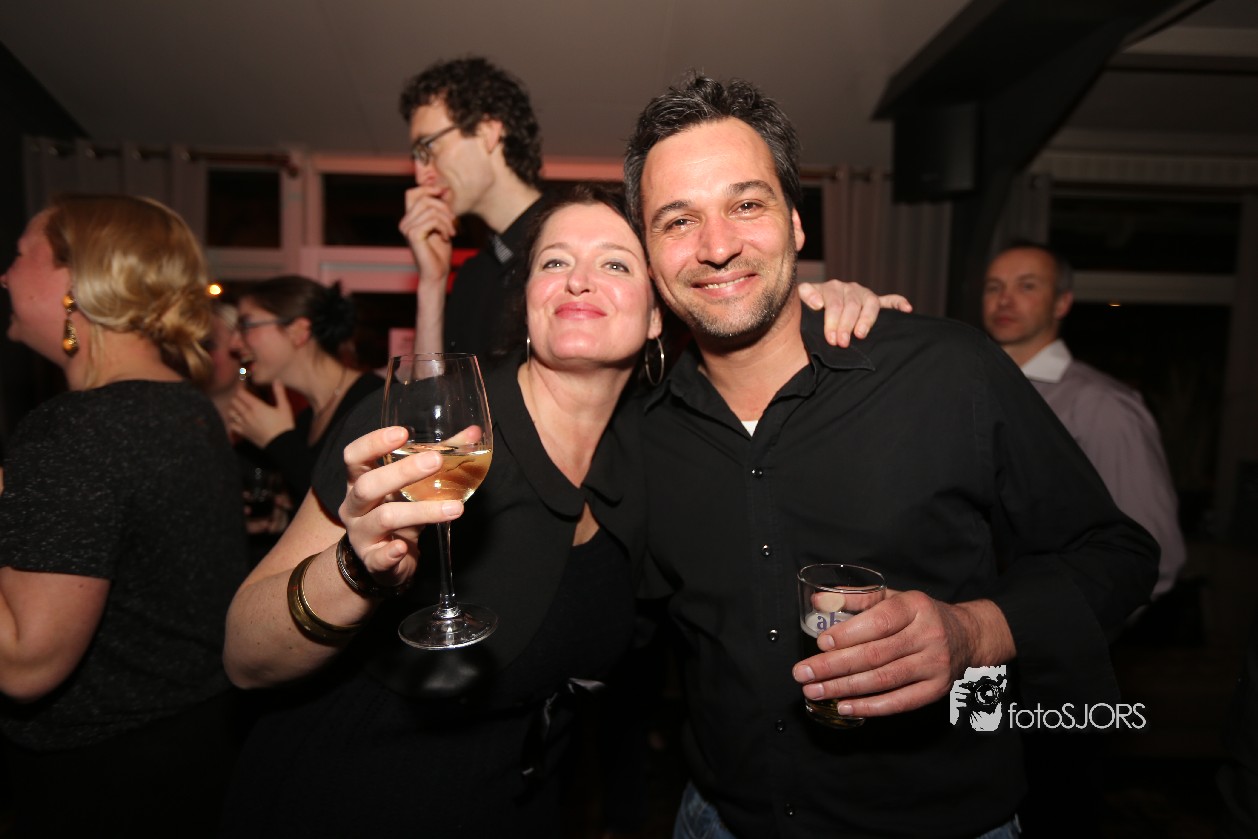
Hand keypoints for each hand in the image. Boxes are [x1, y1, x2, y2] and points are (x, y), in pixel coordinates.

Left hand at [228, 382, 294, 447]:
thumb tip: (277, 380)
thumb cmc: (284, 425)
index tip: (243, 385)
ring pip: (231, 412)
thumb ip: (279, 393)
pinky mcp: (244, 433)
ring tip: (239, 406)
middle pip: (234, 401)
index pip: (241, 393)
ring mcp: (244, 424)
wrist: (281, 444)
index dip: (240, 388)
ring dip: (234, 408)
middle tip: (243, 395)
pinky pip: (232, 425)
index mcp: (256, 406)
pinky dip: (233, 420)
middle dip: (237, 397)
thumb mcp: (285, 407)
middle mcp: (247, 414)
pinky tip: (237, 419)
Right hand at [337, 426, 463, 589]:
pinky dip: (391, 552)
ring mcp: (361, 534)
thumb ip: (438, 457)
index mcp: (360, 480)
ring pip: (383, 519)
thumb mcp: (414, 486)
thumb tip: (473, 433)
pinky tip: (403, 547)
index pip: (355, 456)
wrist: (383, 560)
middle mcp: (354, 506)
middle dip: (401, 472)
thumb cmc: (398, 511)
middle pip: (367, 485)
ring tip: (455, 508)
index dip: (373, 442)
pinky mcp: (372, 560)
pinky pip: (378, 557)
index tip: (402, 433)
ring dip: (421, 511)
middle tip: (435, 461)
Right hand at [399, 185, 456, 290]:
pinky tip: (446, 237)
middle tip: (454, 221)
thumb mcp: (442, 225)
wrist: (437, 272)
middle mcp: (405, 222)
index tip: (444, 193)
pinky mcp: (413, 235)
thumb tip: (445, 188)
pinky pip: (433, 220)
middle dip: (444, 207)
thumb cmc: (440, 251)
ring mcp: (407, 228)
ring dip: (447, 220)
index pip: (412, 193)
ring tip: (452, 232)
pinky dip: (444, 227)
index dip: (428, 188)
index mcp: (409, 218)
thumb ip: (440, 208)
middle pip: (424, 199)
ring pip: (431, 210)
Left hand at [791, 591, 1002, 717]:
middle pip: (875, 654)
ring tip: (814, 691)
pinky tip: (844, 707)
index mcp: (915, 607)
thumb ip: (857, 599)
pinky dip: (869, 707)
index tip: (820, 643)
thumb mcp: (894, 598)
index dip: (848, 634)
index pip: (880, 621)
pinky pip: (899, 702)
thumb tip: (818, 601)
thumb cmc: (920, 616)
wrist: (967, 636)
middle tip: (803, 673)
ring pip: (883, 680)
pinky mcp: (936, 690)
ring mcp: (934, 665)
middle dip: (834, 666)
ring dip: (844, 688)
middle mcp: (928, 636)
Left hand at [797, 280, 912, 346]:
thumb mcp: (801, 302)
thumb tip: (816, 303)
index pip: (833, 303)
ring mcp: (863, 294)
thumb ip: (805, 297)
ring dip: (866, 319)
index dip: (831, 321)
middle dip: (846, 325)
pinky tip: (907, 309)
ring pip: (869, 304)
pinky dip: (899, 303)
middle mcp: (848, 288)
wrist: (815, 307)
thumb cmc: (807, 310)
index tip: (830, 338)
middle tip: (842, 343)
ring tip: (861, 334)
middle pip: (850, 306)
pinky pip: (889, 300)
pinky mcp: (875, 300)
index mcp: (831, 288)